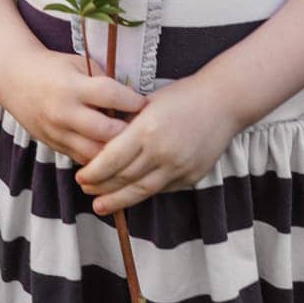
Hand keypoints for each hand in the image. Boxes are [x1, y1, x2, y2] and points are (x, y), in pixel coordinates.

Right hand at [0, 49, 148, 165]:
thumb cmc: (52, 67)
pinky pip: (82, 160)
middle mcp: (64, 112)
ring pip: (95, 154)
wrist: (13, 78)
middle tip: (143, 129)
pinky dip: (99, 159)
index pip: (111, 95)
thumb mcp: (78, 63)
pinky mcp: (53, 145)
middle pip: (106, 132)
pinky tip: (112, 153)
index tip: (146, 104)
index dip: (133, 101)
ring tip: (130, 145)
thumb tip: (131, 100)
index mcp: (72, 87)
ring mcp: (57, 132)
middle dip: (128, 132)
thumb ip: (103, 81)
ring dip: (115, 152)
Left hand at [75, 78, 238, 213]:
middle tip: (85, 191)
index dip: (93, 173)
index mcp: (147, 129)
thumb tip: (101, 145)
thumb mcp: (148, 104)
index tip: (79, 178)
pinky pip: (163, 189)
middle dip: (101, 188)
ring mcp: (179, 167)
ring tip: (101, 205)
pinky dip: (144, 192)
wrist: (223, 102)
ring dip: (119, 200)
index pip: (112, 159)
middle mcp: (162, 152)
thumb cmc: (182, 96)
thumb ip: (126, 125)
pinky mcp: (191, 176)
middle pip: (124, 178)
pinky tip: (131, 194)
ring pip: (142, 191)